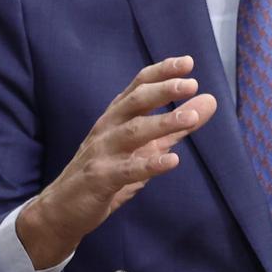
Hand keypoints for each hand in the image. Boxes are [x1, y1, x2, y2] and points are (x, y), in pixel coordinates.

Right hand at [16, 56, 217, 267]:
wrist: (62, 209)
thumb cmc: (107, 170)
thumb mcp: (145, 145)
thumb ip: (176, 125)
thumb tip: (209, 101)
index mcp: (117, 116)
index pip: (138, 86)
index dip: (161, 72)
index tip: (187, 62)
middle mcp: (108, 128)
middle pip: (135, 102)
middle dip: (162, 90)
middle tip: (191, 84)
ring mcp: (102, 153)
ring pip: (132, 132)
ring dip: (163, 123)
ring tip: (191, 118)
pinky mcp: (100, 179)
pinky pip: (126, 170)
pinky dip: (149, 165)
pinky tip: (173, 161)